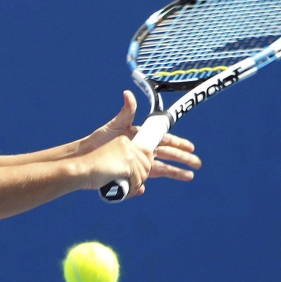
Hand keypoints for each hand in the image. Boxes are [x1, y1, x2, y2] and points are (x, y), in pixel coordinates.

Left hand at [77, 90, 201, 182]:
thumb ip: (125, 112)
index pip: (163, 140)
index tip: (191, 147)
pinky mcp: (127, 176)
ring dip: (174, 173)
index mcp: (140, 138)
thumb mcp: (113, 126)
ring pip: (158, 169)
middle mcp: (140, 151)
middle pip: (165, 155)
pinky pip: (139, 182)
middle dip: (182, 159)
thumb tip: (128, 93)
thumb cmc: (97, 141)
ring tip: (189, 177)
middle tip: (197, 164)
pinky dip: (141, 185)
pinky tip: (143, 188)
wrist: (83, 159)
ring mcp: (135, 165)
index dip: (178, 143)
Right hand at [83, 134, 153, 198]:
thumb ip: (126, 170)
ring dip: (137, 185)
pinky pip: (137, 181)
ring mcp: (129, 154)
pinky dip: (133, 190)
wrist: (83, 170)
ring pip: (144, 173)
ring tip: (127, 190)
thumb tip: (142, 187)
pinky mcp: (128, 164)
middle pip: (147, 164)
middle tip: (132, 185)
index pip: (145, 152)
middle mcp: (128, 145)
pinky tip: (125, 193)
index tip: (139, 176)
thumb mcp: (111, 165)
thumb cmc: (93, 171)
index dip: (145, 166)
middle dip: (142, 177)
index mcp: (124, 141)